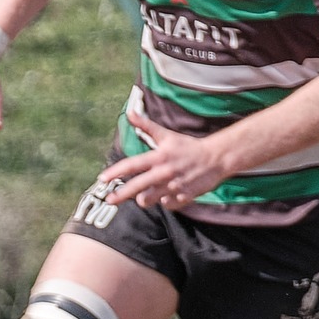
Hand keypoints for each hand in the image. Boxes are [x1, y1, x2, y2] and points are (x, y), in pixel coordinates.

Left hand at [103, 115, 229, 210]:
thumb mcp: (167, 136)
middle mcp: (164, 172)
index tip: (102, 179)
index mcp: (159, 157)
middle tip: (109, 200)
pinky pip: (166, 205)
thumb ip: (147, 126)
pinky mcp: (183, 197)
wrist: (216, 158)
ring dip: (144, 198)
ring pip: (148, 199)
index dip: (115, 172)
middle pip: (136, 188)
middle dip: (120, 195)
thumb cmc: (188, 147)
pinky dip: (165, 201)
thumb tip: (130, 113)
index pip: (132, 165)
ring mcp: (174, 186)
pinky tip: (169, 193)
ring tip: (146, 192)